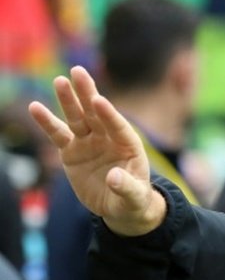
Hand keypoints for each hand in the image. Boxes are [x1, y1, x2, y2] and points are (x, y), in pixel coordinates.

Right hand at [28, 66, 164, 235]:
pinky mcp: (71, 151)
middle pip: (96, 113)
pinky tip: (35, 107)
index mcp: (128, 145)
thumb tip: (114, 178)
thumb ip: (127, 187)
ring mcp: (88, 142)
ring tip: (60, 81)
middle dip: (88, 93)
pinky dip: (47, 122)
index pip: (118, 126)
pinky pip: (58, 135)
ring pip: (77, 118)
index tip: (98, 100)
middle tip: (78, 72)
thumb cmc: (132, 199)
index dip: (109, 114)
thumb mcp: (134, 197)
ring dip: (68, 101)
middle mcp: (107, 138)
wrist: (118, 207)